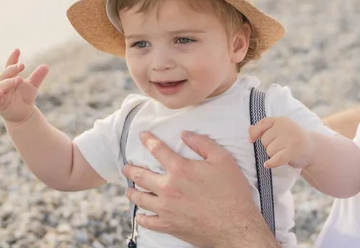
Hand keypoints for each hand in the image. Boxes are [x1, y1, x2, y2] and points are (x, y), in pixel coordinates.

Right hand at [0, 49, 48, 123]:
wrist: (23, 114)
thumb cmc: (25, 97)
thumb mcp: (33, 86)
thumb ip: (38, 76)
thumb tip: (46, 66)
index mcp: (10, 77)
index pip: (10, 65)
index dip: (13, 58)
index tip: (17, 50)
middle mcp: (3, 83)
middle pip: (5, 74)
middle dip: (13, 69)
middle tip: (22, 66)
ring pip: (1, 85)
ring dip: (9, 81)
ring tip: (19, 79)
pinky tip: (1, 92)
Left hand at [122, 131, 277, 247]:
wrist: (234, 225)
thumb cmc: (232, 192)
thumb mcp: (223, 159)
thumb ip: (202, 143)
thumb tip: (185, 134)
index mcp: (180, 169)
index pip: (158, 150)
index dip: (148, 140)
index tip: (142, 135)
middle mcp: (168, 188)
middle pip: (141, 176)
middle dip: (131, 169)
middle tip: (125, 166)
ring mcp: (166, 209)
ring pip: (140, 198)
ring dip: (132, 192)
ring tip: (128, 189)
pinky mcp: (169, 225)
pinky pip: (147, 222)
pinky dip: (141, 218)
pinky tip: (140, 215)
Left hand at [249, 117, 313, 168]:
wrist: (312, 148)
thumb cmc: (291, 139)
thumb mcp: (279, 130)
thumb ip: (264, 129)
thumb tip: (249, 129)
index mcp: (281, 120)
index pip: (262, 124)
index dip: (255, 133)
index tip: (251, 141)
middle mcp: (286, 127)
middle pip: (264, 140)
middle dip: (269, 146)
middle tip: (280, 147)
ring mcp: (290, 139)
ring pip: (269, 151)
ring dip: (274, 155)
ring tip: (283, 152)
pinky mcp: (293, 151)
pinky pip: (276, 159)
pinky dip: (271, 163)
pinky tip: (267, 164)